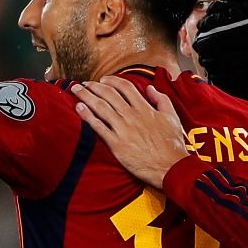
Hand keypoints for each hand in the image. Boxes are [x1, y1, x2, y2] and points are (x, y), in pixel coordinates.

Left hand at [71, 77, 192, 186]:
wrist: (170, 167)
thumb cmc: (172, 145)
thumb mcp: (172, 117)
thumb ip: (161, 100)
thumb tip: (150, 88)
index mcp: (145, 108)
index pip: (125, 87)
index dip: (112, 80)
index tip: (103, 80)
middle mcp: (132, 116)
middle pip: (109, 94)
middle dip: (94, 86)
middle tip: (84, 83)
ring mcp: (123, 130)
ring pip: (101, 107)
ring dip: (86, 96)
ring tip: (76, 90)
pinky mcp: (116, 144)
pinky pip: (99, 127)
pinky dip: (88, 116)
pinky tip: (79, 108)